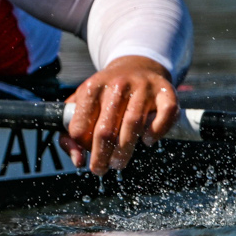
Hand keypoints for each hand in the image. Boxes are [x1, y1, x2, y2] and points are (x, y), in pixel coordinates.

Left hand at [62, 55, 176, 173]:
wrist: (136, 66)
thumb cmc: (106, 95)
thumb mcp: (81, 104)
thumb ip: (70, 133)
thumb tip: (77, 161)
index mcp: (91, 88)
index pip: (80, 125)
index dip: (82, 145)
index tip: (86, 155)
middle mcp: (116, 86)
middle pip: (105, 129)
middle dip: (101, 155)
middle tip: (101, 169)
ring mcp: (142, 87)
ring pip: (133, 124)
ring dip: (125, 150)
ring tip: (119, 163)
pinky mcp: (165, 92)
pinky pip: (165, 114)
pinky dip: (157, 131)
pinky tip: (148, 141)